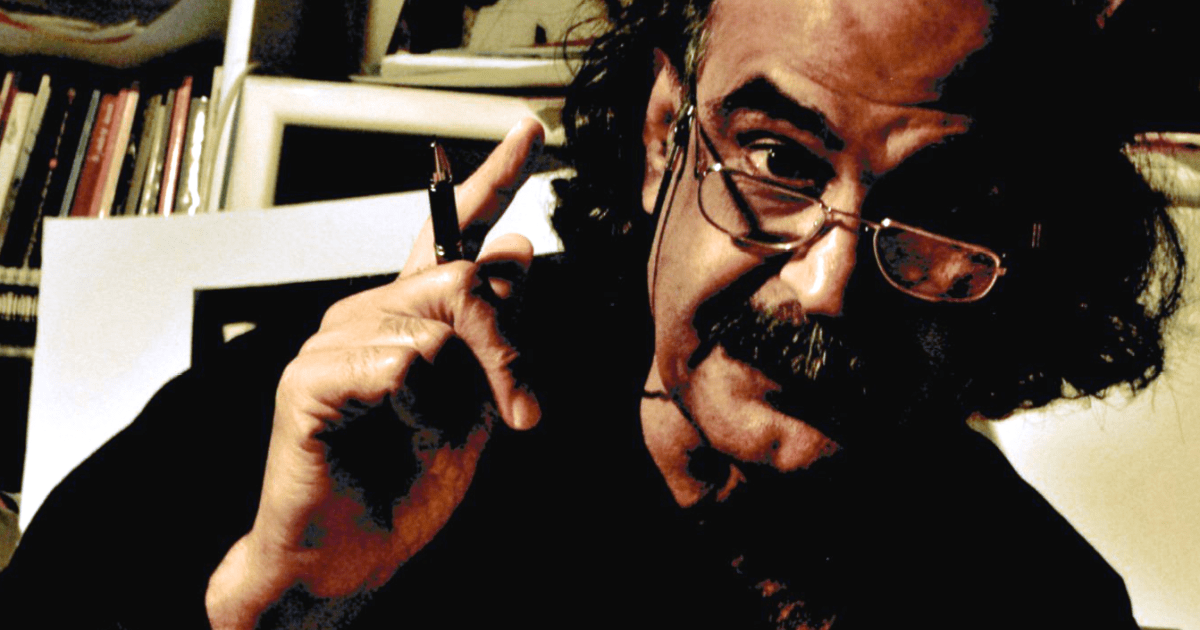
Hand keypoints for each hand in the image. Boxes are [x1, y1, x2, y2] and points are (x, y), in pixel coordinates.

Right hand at [206, 119, 545, 629]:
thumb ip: (496, 334)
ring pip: (435, 326)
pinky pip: (396, 365)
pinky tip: (382, 436)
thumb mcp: (478, 404)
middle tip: (523, 411)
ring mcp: (333, 341)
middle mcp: (369, 313)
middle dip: (506, 351)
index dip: (492, 179)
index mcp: (411, 316)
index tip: (529, 129)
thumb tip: (519, 250)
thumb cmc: (407, 482)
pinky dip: (412, 413)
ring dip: (461, 397)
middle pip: (462, 282)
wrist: (354, 554)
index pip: (451, 235)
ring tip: (428, 440)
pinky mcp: (309, 378)